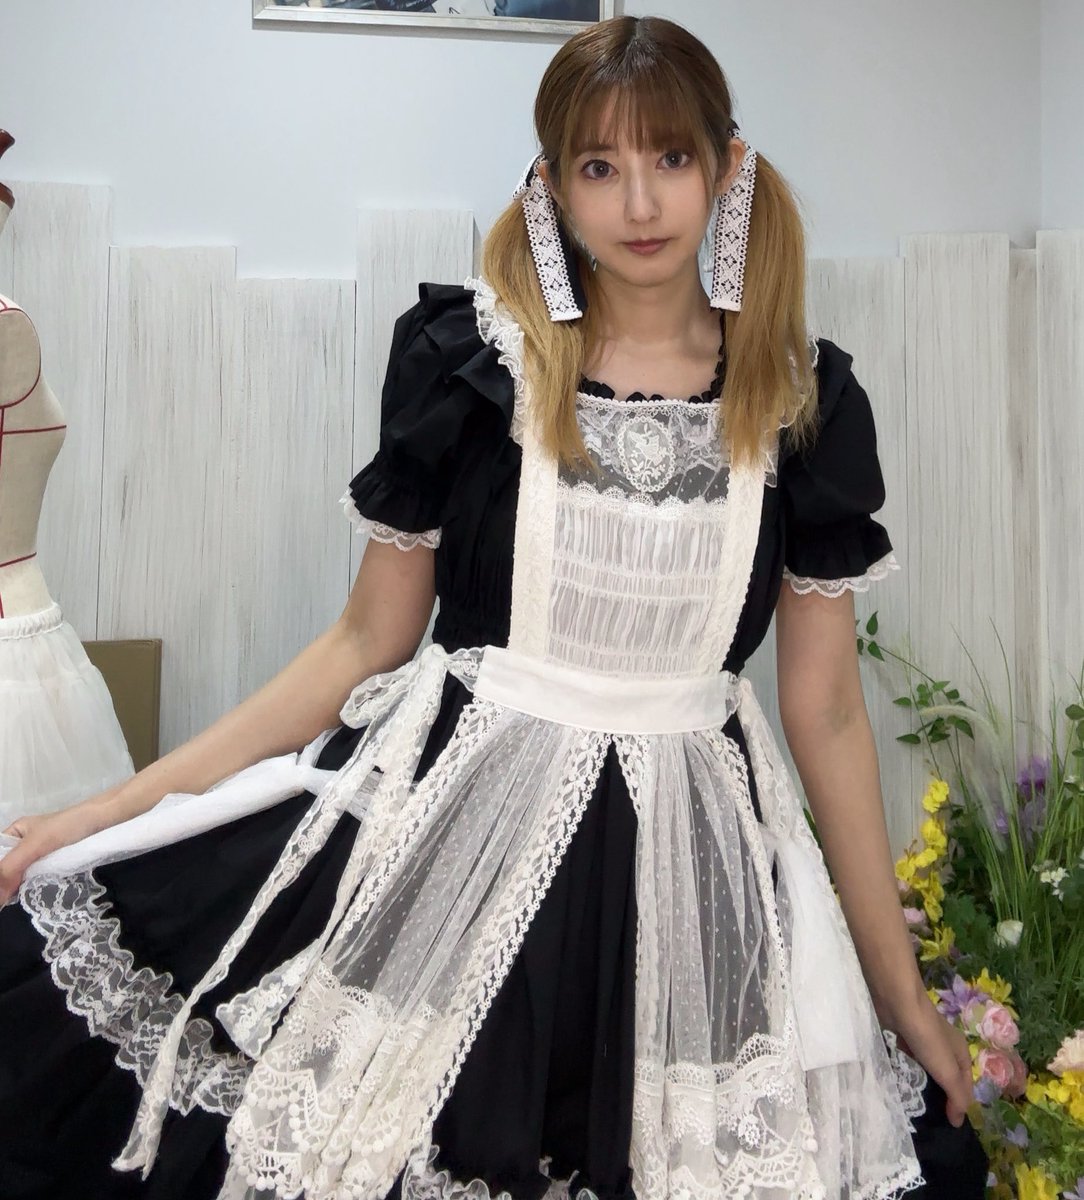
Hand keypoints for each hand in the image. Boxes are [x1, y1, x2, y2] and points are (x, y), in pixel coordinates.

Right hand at [0, 801, 109, 904]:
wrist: (104, 821)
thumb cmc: (68, 826)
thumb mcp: (35, 844)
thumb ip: (10, 868)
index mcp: (15, 833)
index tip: (0, 891)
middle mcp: (25, 845)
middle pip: (7, 869)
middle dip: (5, 884)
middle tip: (4, 901)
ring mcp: (40, 856)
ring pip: (20, 877)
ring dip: (15, 889)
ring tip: (10, 903)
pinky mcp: (55, 865)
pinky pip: (36, 880)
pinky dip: (31, 888)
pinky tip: (26, 899)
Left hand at [887, 992, 974, 1127]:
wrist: (899, 1004)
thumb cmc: (928, 1038)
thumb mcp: (948, 1071)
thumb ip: (956, 1096)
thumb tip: (959, 1122)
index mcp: (961, 1052)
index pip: (966, 1085)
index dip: (960, 1104)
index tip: (949, 1124)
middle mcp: (945, 1046)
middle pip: (948, 1077)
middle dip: (943, 1095)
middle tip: (932, 1118)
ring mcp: (924, 1040)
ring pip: (928, 1069)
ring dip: (925, 1084)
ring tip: (917, 1105)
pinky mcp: (905, 1037)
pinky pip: (911, 1059)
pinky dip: (910, 1071)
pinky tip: (902, 1082)